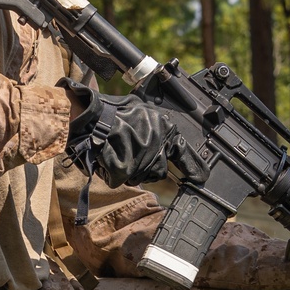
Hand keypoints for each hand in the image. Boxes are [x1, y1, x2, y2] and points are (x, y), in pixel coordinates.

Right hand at [62, 79, 209, 187]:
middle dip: (145, 167)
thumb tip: (168, 144)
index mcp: (164, 128)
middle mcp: (157, 144)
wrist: (89, 115)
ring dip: (127, 170)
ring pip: (138, 177)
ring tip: (114, 151)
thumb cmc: (110, 111)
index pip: (183, 151)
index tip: (200, 177)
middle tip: (128, 152)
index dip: (192, 166)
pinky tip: (105, 157)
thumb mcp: (141, 109)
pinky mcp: (125, 171)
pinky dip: (110, 172)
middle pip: (157, 171)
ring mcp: (142, 159)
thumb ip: (156, 127)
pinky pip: (119, 180)